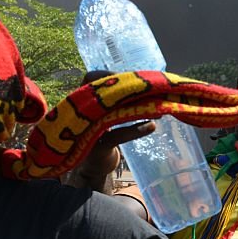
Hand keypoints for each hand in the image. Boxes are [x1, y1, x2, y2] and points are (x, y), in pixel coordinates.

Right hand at [67, 71, 154, 187]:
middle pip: (106, 92)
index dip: (114, 74)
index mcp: (82, 98)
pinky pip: (118, 134)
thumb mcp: (109, 112)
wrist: (94, 164)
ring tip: (157, 109)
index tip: (137, 78)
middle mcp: (80, 110)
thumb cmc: (104, 133)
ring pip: (113, 111)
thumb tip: (148, 85)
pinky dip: (136, 130)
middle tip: (153, 90)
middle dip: (131, 90)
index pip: (94, 76)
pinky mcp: (96, 145)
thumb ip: (120, 98)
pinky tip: (151, 126)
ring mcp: (86, 127)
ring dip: (137, 108)